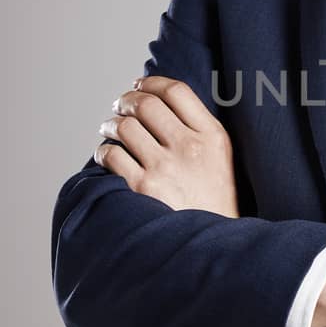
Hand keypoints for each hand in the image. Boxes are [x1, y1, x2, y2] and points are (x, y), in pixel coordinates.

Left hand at [93, 75, 239, 218]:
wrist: (211, 244)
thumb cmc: (213, 201)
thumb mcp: (222, 158)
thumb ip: (198, 129)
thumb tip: (158, 100)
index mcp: (213, 137)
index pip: (177, 91)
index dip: (152, 82)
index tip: (140, 84)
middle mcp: (190, 148)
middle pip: (147, 104)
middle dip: (126, 100)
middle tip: (119, 106)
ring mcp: (165, 168)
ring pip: (125, 126)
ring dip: (111, 124)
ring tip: (109, 128)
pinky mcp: (142, 188)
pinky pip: (111, 154)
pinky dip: (103, 150)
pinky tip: (107, 155)